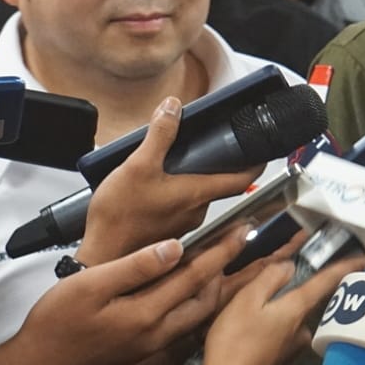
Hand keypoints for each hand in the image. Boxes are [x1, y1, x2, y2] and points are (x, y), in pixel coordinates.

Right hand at [13, 233, 242, 364]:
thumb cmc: (56, 323)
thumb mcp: (91, 286)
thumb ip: (136, 267)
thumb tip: (176, 247)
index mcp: (148, 314)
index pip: (196, 277)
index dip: (221, 251)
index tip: (242, 230)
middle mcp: (158, 333)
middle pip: (207, 300)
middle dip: (226, 271)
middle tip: (237, 244)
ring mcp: (152, 344)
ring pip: (197, 313)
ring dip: (213, 287)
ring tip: (219, 261)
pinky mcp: (143, 349)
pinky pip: (183, 322)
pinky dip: (195, 301)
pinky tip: (188, 287)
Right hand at [77, 96, 262, 266]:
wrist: (101, 256)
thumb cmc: (120, 217)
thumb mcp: (137, 165)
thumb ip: (159, 134)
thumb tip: (172, 108)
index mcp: (197, 194)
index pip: (242, 179)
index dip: (256, 164)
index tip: (264, 153)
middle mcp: (196, 212)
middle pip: (218, 186)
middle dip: (216, 168)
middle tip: (211, 149)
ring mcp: (183, 225)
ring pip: (198, 198)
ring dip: (192, 182)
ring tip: (177, 166)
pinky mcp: (168, 234)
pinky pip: (181, 210)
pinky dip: (177, 196)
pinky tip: (158, 190)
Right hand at [194, 249, 364, 364]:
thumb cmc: (234, 342)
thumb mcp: (246, 300)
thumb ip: (270, 278)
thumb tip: (291, 266)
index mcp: (296, 310)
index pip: (327, 282)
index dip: (345, 267)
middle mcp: (302, 330)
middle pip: (304, 303)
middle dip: (292, 295)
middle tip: (270, 291)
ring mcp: (293, 350)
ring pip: (290, 322)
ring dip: (277, 317)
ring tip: (248, 318)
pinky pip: (281, 338)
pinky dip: (270, 333)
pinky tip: (249, 338)